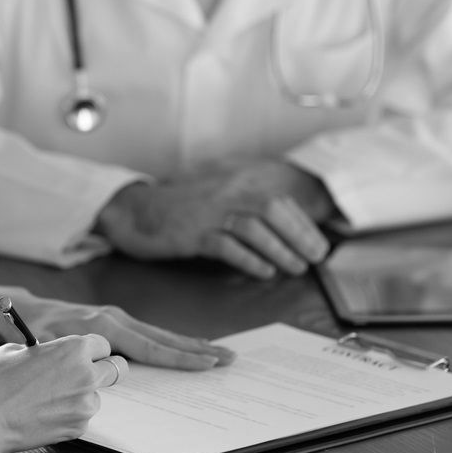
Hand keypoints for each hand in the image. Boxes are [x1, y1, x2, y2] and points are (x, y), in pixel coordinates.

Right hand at [0, 334, 125, 452]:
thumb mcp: (17, 349)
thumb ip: (44, 348)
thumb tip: (49, 351)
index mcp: (74, 348)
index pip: (103, 345)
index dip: (92, 350)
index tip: (85, 356)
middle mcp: (86, 375)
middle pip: (117, 369)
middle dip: (104, 370)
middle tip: (87, 374)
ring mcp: (84, 404)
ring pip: (97, 396)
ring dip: (82, 395)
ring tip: (51, 398)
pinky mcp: (78, 428)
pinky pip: (82, 417)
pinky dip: (70, 415)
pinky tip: (45, 413)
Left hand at [18, 296, 234, 369]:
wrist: (24, 311)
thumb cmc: (33, 332)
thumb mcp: (52, 347)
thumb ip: (81, 356)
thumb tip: (110, 369)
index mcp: (105, 326)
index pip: (151, 347)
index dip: (180, 357)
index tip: (207, 363)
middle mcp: (116, 318)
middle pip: (164, 337)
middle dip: (198, 348)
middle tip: (229, 356)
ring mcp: (117, 317)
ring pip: (161, 334)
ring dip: (190, 344)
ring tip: (219, 351)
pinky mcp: (115, 320)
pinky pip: (150, 333)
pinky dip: (172, 340)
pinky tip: (187, 345)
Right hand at [95, 160, 333, 278]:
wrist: (134, 211)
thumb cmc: (177, 208)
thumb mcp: (214, 199)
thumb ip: (242, 206)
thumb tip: (279, 226)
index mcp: (232, 181)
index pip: (278, 199)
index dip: (302, 223)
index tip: (317, 244)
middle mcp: (223, 191)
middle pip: (272, 209)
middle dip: (299, 235)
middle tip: (314, 258)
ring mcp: (207, 211)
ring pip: (254, 227)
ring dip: (280, 250)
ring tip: (294, 268)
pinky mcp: (192, 232)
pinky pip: (227, 245)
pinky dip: (249, 260)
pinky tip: (263, 271)